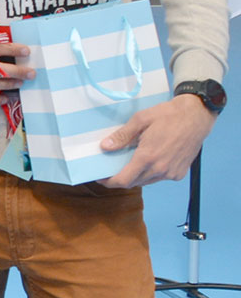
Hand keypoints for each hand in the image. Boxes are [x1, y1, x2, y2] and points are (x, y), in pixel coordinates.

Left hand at [99, 95, 215, 186]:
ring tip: (129, 164)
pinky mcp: (180, 173)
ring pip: (146, 181)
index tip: (101, 178)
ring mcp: (172, 173)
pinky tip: (149, 161)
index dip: (109, 182)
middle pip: (133, 182)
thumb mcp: (140, 120)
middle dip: (120, 178)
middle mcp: (160, 169)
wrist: (197, 116)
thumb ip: (122, 136)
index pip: (124, 180)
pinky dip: (150, 173)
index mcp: (148, 157)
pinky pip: (160, 178)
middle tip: (112, 169)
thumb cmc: (168, 115)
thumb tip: (105, 147)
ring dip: (136, 176)